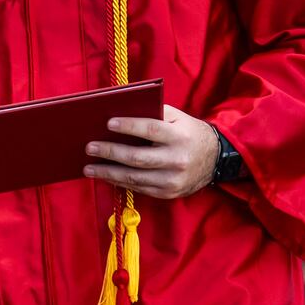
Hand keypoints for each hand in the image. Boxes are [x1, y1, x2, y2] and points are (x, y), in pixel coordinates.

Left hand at [83, 104, 218, 198]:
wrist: (215, 159)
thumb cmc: (188, 132)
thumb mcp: (177, 118)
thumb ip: (154, 114)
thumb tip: (120, 112)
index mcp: (180, 137)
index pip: (151, 130)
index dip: (129, 127)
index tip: (108, 123)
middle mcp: (177, 160)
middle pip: (137, 158)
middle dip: (110, 153)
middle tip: (89, 148)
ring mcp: (173, 180)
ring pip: (134, 177)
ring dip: (108, 173)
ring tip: (88, 168)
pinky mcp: (168, 193)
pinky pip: (139, 188)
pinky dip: (119, 182)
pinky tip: (105, 176)